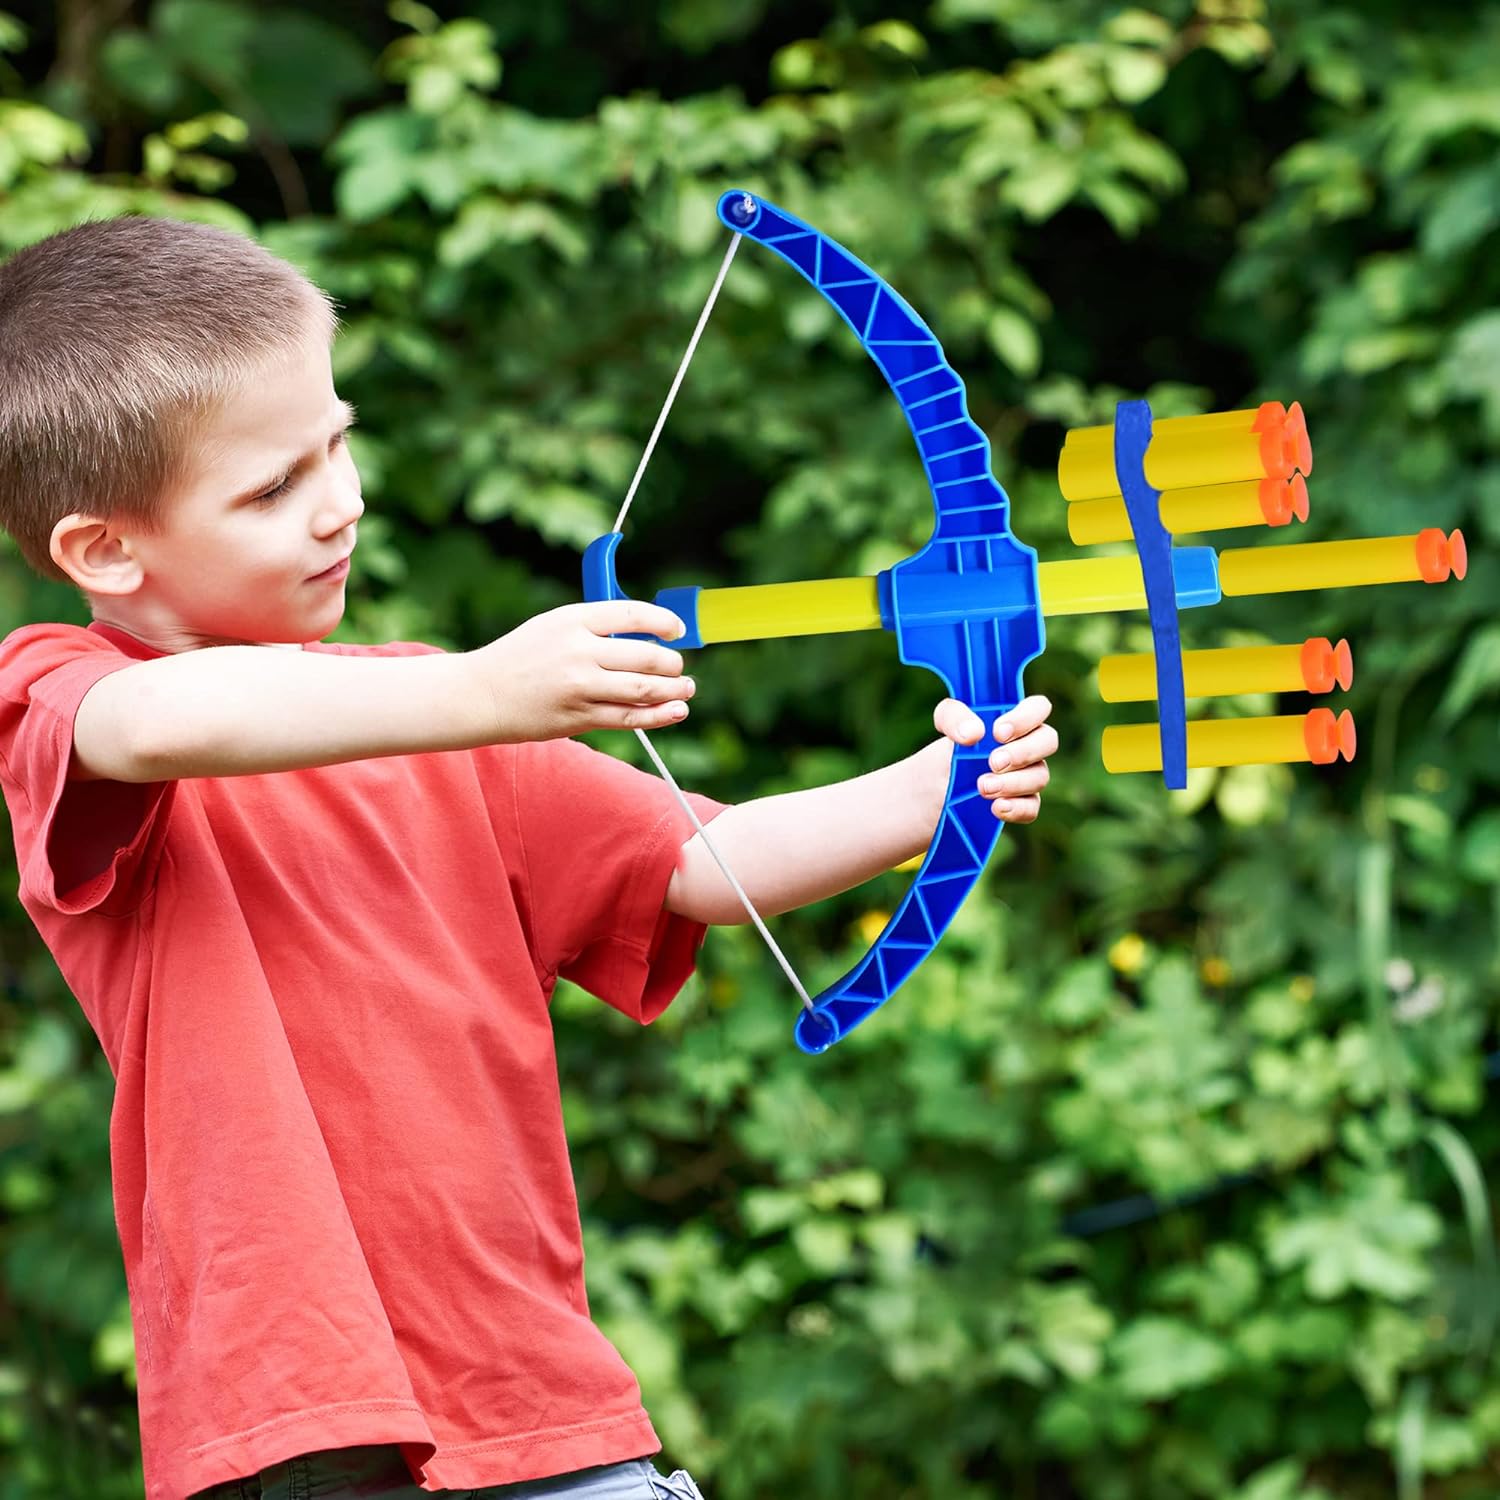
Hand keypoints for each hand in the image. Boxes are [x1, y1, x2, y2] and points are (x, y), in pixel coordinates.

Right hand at [464, 601, 693, 740]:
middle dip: (673, 663)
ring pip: (644, 689)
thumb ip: (595, 627)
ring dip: (675, 690)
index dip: (664, 623)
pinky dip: (659, 715)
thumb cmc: (521, 657)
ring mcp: (580, 686)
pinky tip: (676, 711)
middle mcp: (579, 651)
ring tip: (686, 689)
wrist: (481, 695)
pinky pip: (630, 717)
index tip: (677, 631)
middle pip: (647, 656)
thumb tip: (647, 636)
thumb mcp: (553, 625)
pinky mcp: (579, 717)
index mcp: (573, 619)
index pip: (633, 614)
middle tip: (679, 667)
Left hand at [934, 694, 1056, 823]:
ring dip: (1013, 782)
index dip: (1025, 718)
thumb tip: (973, 733)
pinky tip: (997, 807)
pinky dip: (1016, 808)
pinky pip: (1032, 807)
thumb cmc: (951, 746)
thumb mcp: (945, 723)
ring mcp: (1028, 775)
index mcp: (1016, 719)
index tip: (998, 733)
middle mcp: (1029, 745)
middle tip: (993, 762)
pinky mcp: (1022, 803)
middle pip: (1048, 740)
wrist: (937, 786)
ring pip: (1040, 776)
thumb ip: (955, 718)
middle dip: (1022, 752)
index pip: (1039, 707)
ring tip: (983, 787)